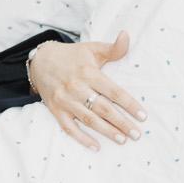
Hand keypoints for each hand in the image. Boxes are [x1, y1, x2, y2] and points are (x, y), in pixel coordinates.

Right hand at [27, 36, 146, 149]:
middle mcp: (76, 87)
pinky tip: (96, 147)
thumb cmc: (73, 56)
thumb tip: (126, 35)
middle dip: (121, 123)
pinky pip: (69, 128)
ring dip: (106, 131)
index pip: (114, 91)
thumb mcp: (92, 49)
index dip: (129, 104)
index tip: (143, 116)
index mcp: (88, 72)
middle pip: (103, 108)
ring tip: (122, 140)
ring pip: (88, 119)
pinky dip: (82, 139)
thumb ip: (113, 48)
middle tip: (137, 134)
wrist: (40, 61)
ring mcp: (65, 100)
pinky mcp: (56, 110)